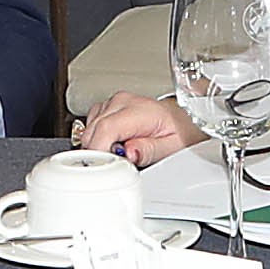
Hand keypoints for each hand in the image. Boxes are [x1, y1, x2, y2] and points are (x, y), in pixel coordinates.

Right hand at [78, 91, 205, 163]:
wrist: (181, 119)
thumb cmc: (179, 131)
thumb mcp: (171, 147)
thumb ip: (149, 151)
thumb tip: (128, 154)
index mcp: (139, 110)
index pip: (106, 129)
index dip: (100, 152)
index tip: (105, 167)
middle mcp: (122, 102)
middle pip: (93, 132)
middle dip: (99, 153)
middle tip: (118, 163)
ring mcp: (113, 102)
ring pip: (88, 130)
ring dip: (98, 146)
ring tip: (120, 152)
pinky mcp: (107, 107)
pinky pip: (90, 126)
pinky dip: (97, 139)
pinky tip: (114, 143)